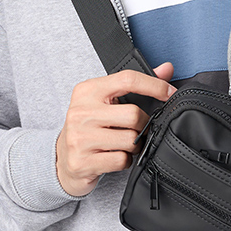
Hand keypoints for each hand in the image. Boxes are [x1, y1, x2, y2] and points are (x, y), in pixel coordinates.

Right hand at [55, 62, 176, 196]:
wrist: (61, 160)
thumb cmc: (89, 127)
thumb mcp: (106, 101)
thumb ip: (135, 85)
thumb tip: (167, 69)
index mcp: (87, 91)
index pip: (127, 79)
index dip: (154, 85)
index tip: (170, 93)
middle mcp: (80, 112)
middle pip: (133, 114)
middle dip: (143, 125)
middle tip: (138, 129)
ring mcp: (79, 138)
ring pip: (130, 140)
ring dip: (135, 145)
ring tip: (124, 144)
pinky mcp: (82, 162)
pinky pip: (121, 160)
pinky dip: (125, 160)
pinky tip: (114, 157)